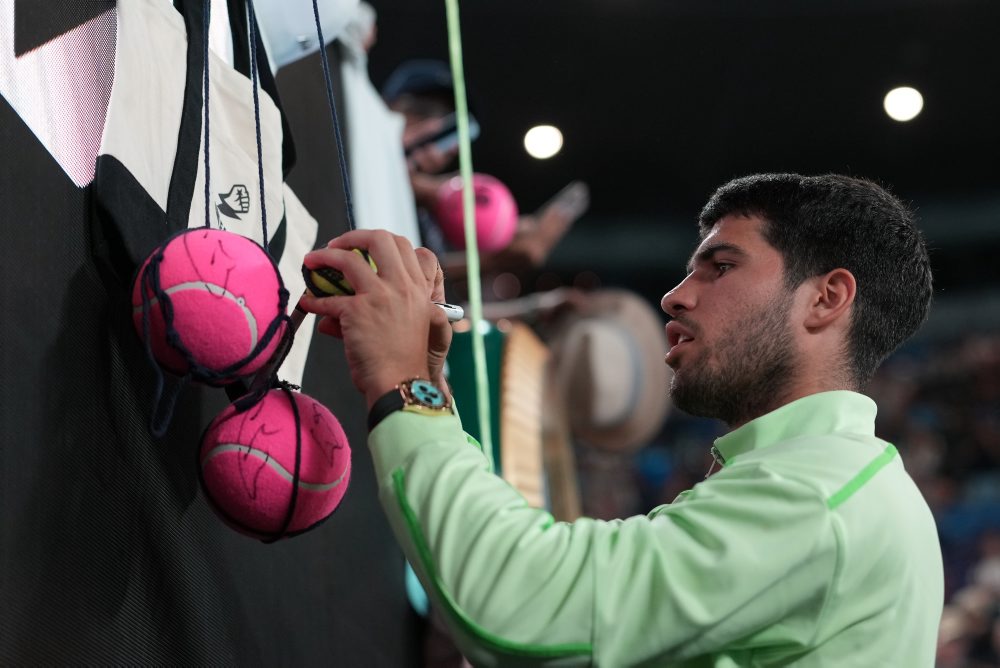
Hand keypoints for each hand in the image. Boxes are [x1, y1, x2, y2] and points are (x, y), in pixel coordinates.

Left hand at [299, 230, 451, 406]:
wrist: (402, 385)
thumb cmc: (406, 363)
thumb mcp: (409, 328)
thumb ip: (386, 308)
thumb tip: (341, 305)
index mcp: (420, 290)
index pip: (410, 248)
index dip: (386, 243)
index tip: (369, 250)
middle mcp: (404, 287)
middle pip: (382, 239)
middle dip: (355, 236)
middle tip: (338, 246)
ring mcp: (381, 296)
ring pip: (349, 258)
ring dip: (325, 255)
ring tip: (312, 260)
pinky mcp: (358, 312)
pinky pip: (328, 299)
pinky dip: (313, 300)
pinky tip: (308, 303)